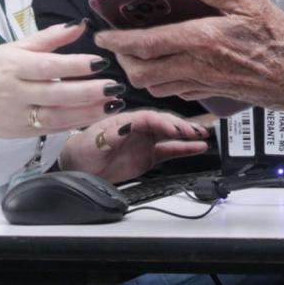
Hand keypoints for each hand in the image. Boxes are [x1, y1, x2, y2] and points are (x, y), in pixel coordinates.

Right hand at [0, 22, 115, 139]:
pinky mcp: (22, 132)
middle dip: (87, 92)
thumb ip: (49, 38)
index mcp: (13, 66)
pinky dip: (76, 124)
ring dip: (88, 112)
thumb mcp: (16, 47)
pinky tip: (96, 116)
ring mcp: (19, 116)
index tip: (100, 62)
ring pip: (57, 117)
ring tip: (113, 104)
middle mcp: (16, 92)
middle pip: (56, 95)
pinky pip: (53, 129)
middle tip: (114, 86)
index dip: (74, 66)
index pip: (48, 67)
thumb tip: (80, 25)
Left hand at [60, 110, 210, 183]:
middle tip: (194, 132)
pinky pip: (171, 150)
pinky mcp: (150, 155)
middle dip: (180, 126)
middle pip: (164, 123)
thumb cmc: (83, 149)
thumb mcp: (95, 141)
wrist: (79, 166)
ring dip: (187, 135)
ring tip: (203, 136)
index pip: (149, 118)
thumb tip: (127, 126)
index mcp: (126, 120)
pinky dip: (185, 149)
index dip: (163, 122)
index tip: (174, 130)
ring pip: (171, 135)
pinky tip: (198, 147)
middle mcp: (139, 128)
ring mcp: (146, 141)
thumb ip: (112, 134)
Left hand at [94, 0, 283, 113]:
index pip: (147, 44)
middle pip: (142, 72)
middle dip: (123, 60)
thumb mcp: (251, 3)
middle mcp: (196, 67)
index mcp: (201, 40)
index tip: (103, 35)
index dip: (119, 40)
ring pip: (155, 86)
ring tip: (139, 55)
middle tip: (119, 44)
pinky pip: (176, 92)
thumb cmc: (282, 42)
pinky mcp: (214, 94)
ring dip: (140, 73)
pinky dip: (163, 82)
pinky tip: (169, 67)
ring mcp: (204, 84)